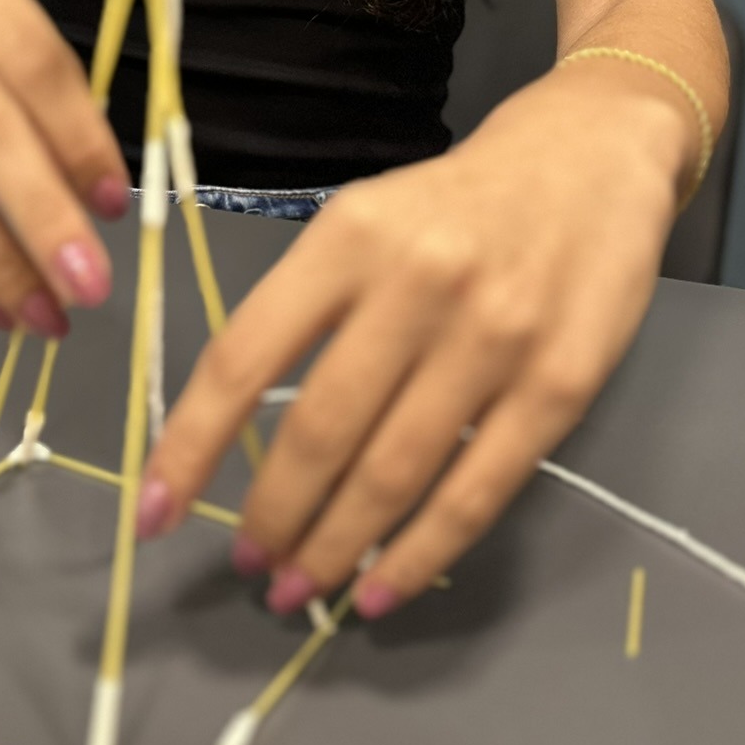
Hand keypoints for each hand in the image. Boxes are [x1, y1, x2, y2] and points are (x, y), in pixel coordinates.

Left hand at [137, 71, 685, 615]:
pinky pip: (476, 492)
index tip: (153, 512)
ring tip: (299, 587)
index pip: (245, 356)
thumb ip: (307, 309)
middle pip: (320, 429)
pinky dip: (420, 555)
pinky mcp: (560, 385)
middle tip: (248, 564)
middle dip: (272, 516)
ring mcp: (494, 337)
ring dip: (335, 548)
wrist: (591, 155)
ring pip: (394, 473)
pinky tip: (381, 590)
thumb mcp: (364, 220)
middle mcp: (416, 284)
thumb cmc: (456, 202)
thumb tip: (235, 430)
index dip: (191, 445)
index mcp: (348, 238)